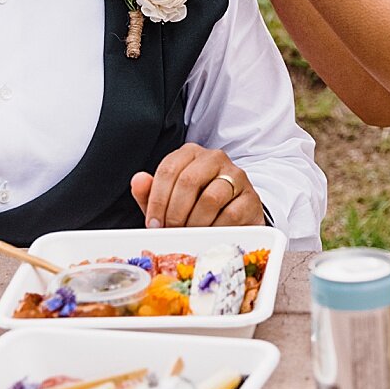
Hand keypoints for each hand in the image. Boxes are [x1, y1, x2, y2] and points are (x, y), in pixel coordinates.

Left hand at [130, 143, 264, 228]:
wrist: (233, 218)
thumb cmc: (196, 207)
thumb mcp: (168, 201)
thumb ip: (150, 192)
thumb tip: (138, 180)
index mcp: (190, 154)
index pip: (168, 169)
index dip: (157, 200)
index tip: (153, 223)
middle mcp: (214, 158)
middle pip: (188, 181)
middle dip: (174, 213)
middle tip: (170, 231)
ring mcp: (236, 175)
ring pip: (210, 198)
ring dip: (194, 223)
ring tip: (189, 234)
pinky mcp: (250, 197)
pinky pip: (230, 214)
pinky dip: (215, 229)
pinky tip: (208, 235)